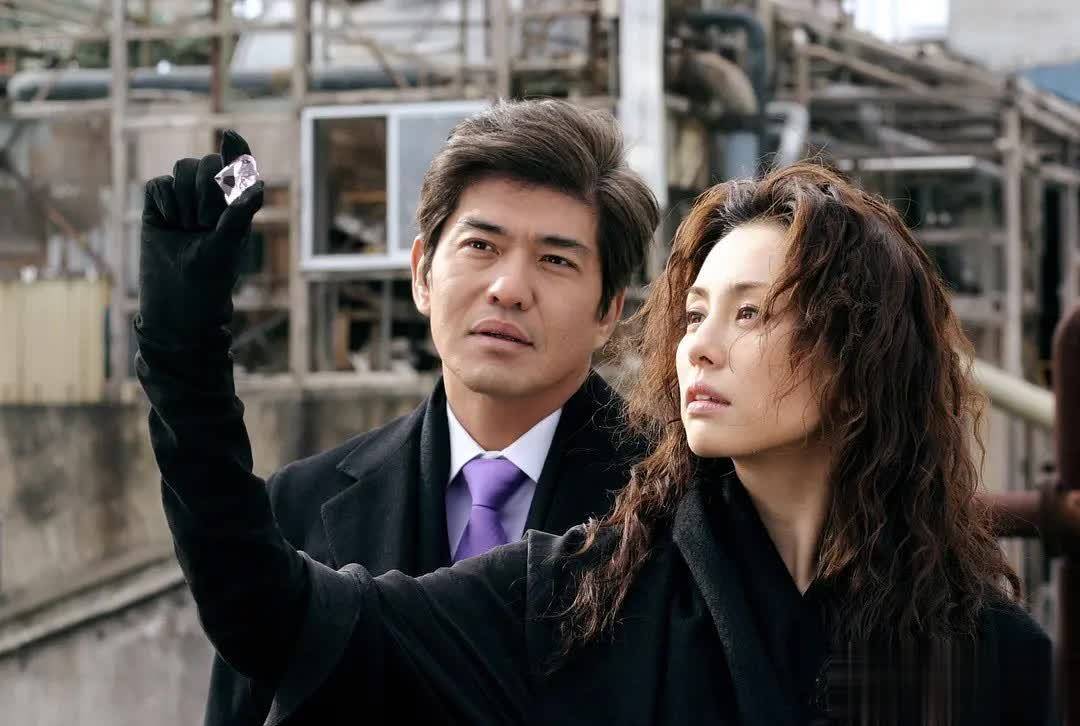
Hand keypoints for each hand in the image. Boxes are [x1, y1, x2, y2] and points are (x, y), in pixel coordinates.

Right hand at [137, 129, 263, 345]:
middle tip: (204, 223)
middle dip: (205, 190)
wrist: (175, 302)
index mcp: (236, 204)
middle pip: (205, 163)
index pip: (238, 166)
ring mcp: (183, 199)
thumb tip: (259, 182)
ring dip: (184, 198)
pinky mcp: (157, 205)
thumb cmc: (210, 277)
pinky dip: (163, 203)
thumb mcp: (228, 244)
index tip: (230, 136)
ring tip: (187, 228)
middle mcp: (211, 198)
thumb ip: (240, 210)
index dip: (235, 150)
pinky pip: (157, 183)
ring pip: (180, 169)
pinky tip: (168, 225)